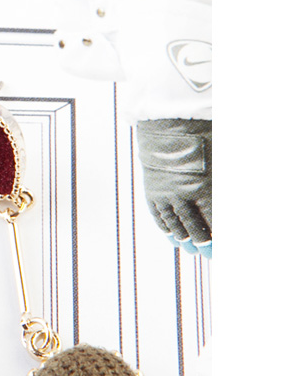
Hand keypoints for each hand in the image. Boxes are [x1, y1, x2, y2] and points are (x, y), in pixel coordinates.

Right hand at [136, 119, 211, 257]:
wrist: (168, 121)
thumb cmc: (202, 134)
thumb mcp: (221, 160)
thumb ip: (223, 185)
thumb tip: (223, 204)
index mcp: (205, 189)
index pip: (214, 222)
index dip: (218, 238)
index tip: (222, 248)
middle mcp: (184, 196)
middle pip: (194, 228)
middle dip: (203, 243)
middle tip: (208, 254)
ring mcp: (165, 194)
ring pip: (175, 225)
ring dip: (184, 239)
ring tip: (189, 249)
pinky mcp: (152, 190)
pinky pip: (159, 216)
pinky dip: (166, 229)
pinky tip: (171, 237)